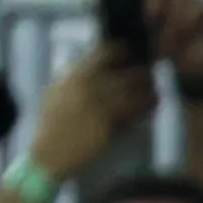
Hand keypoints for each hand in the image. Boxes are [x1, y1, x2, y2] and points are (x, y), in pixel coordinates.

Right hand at [26, 42, 153, 183]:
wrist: (49, 152)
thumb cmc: (52, 123)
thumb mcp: (56, 91)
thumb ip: (73, 75)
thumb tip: (92, 62)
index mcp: (74, 74)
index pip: (104, 51)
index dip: (123, 50)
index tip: (132, 53)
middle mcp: (87, 85)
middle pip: (125, 70)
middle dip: (141, 71)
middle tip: (149, 73)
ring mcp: (99, 104)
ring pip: (134, 90)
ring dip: (148, 88)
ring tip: (153, 89)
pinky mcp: (109, 123)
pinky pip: (134, 109)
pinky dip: (146, 105)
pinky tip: (152, 103)